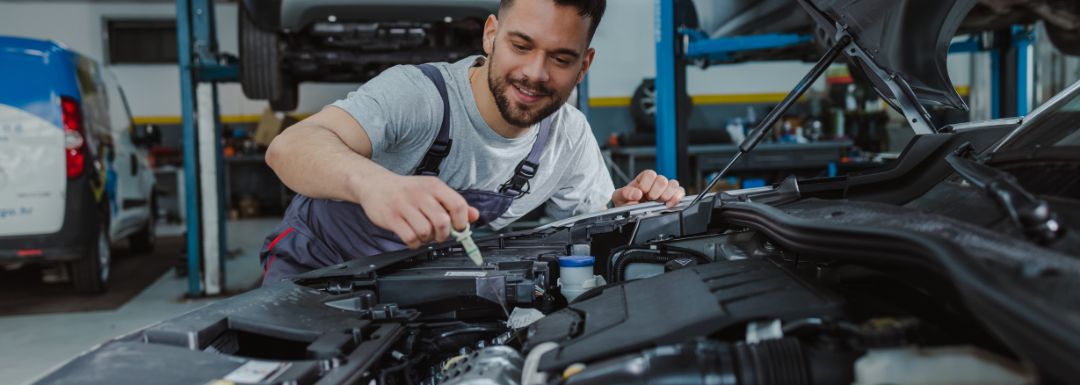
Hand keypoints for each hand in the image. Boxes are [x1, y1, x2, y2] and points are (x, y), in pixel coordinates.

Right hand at [355, 174, 479, 248]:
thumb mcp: (431, 190)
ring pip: (426, 231)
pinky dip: (414, 243)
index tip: (458, 228)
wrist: (374, 184)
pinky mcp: (391, 218)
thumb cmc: (406, 190)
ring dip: (427, 239)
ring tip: (423, 234)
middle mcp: (420, 194)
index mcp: (434, 186)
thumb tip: (474, 216)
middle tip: (439, 234)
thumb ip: (453, 203)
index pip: (458, 204)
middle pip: (442, 221)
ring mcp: (404, 206)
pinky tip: (413, 238)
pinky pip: (410, 238)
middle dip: (444, 234)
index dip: (462, 221)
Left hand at [611, 170, 685, 207]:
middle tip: (650, 199)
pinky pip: (680, 192)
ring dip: (666, 195)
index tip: (642, 192)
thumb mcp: (619, 197)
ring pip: (674, 184)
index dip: (646, 184)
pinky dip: (676, 198)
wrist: (629, 213)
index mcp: (642, 179)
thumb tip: (636, 194)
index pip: (650, 174)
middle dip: (655, 192)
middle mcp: (654, 182)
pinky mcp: (672, 196)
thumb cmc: (626, 202)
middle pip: (662, 180)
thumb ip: (624, 193)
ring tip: (659, 202)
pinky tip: (668, 204)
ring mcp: (664, 189)